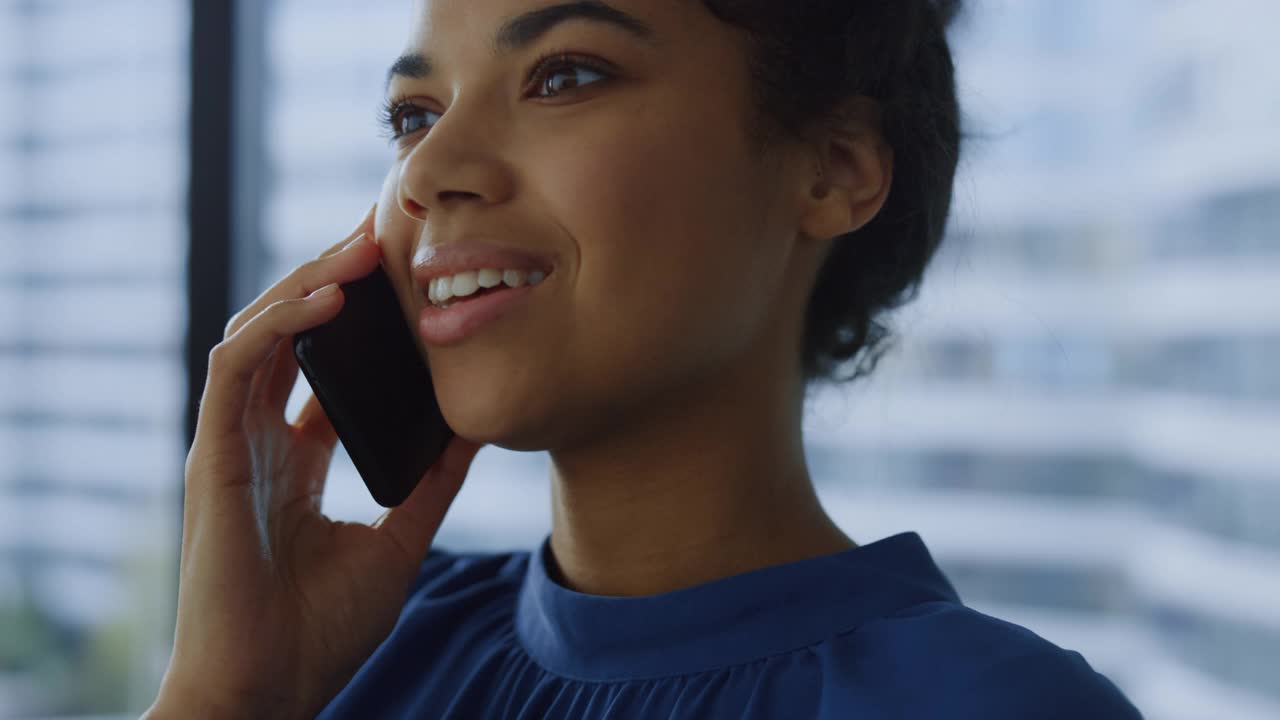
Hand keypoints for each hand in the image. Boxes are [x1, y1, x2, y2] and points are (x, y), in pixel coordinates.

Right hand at [144, 205, 484, 719]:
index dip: (356, 314)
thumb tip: (476, 430)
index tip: (401, 271)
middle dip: (332, 275)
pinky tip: (331, 297)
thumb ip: (429, 484)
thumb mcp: (397, 541)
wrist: (268, 693)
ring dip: (308, 281)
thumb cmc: (319, 631)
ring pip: (259, 333)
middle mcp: (258, 440)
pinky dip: (279, 324)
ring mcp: (230, 444)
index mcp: (294, 458)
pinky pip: (236, 366)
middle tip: (383, 226)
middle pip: (290, 332)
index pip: (321, 363)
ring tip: (363, 244)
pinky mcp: (211, 456)